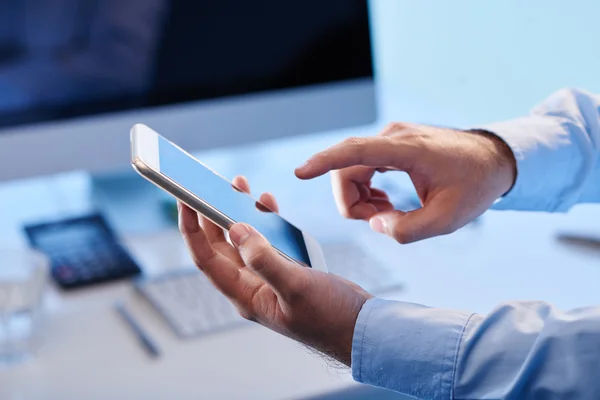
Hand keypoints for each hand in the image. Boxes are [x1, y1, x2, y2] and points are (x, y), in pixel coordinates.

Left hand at [178, 176, 371, 365]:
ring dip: (239, 212)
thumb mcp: (296, 287)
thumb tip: (236, 228)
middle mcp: (252, 286)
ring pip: (244, 240)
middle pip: (220, 245)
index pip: (206, 258)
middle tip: (209, 184)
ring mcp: (269, 278)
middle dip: (212, 214)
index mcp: (245, 295)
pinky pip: (268, 240)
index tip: (183, 198)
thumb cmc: (331, 317)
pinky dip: (266, 221)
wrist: (362, 328)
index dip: (191, 228)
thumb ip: (264, 259)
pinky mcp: (287, 270)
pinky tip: (267, 204)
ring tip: (237, 185)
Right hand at [295, 123, 516, 243]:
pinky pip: (363, 167)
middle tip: (378, 222)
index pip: (355, 151)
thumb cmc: (475, 185)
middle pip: (347, 168)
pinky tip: (386, 203)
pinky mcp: (392, 146)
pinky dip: (366, 190)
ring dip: (359, 198)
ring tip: (388, 214)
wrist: (494, 160)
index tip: (301, 172)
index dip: (324, 161)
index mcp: (407, 149)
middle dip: (350, 201)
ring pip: (352, 169)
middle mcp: (394, 137)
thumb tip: (374, 224)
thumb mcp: (448, 218)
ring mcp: (392, 139)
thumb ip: (408, 230)